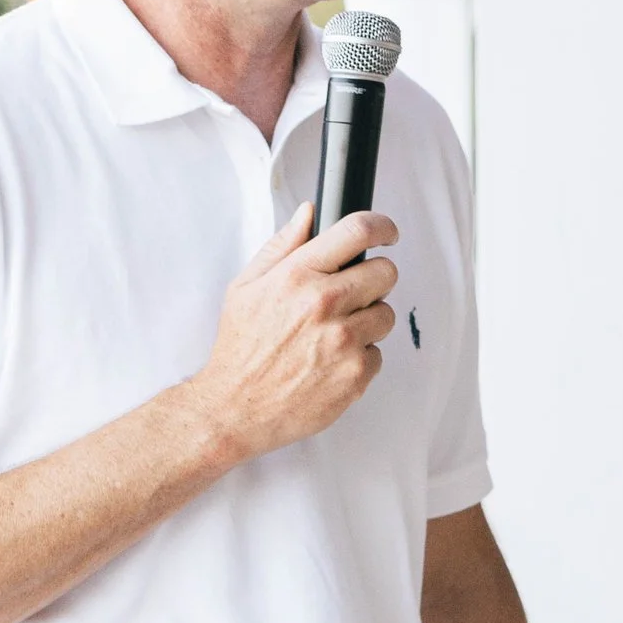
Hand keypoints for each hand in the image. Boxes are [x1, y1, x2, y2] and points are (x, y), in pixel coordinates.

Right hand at [189, 200, 395, 463]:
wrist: (235, 408)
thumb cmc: (240, 349)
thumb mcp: (246, 287)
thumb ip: (282, 246)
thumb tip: (309, 213)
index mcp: (298, 275)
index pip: (357, 231)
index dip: (381, 227)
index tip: (387, 233)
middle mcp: (324, 304)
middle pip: (385, 273)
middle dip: (373, 280)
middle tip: (352, 296)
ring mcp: (344, 341)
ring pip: (386, 314)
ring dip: (367, 322)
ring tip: (333, 336)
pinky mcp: (355, 374)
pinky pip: (378, 354)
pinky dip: (360, 358)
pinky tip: (330, 363)